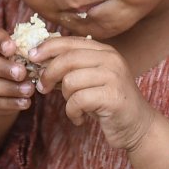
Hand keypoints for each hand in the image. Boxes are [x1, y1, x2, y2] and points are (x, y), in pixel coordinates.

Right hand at [0, 29, 35, 163]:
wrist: (2, 93)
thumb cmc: (17, 66)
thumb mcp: (21, 56)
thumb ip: (30, 52)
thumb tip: (50, 50)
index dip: (1, 42)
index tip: (13, 48)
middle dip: (4, 68)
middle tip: (22, 72)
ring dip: (11, 88)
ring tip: (29, 89)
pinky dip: (12, 103)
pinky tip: (26, 102)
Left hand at [29, 35, 167, 154]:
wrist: (137, 126)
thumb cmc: (107, 102)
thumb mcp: (90, 79)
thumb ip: (71, 66)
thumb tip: (38, 58)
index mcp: (104, 50)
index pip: (70, 41)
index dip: (47, 47)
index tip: (31, 56)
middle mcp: (111, 59)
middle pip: (67, 59)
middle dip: (48, 74)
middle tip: (43, 87)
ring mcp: (114, 77)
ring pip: (70, 81)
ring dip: (65, 98)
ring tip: (74, 107)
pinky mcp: (113, 97)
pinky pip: (78, 100)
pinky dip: (72, 113)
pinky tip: (79, 118)